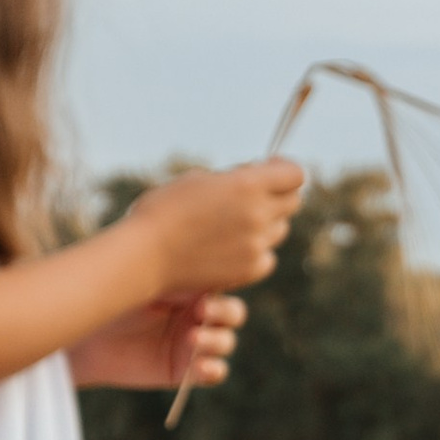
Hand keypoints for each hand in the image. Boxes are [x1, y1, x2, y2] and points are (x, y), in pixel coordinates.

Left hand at [68, 291, 245, 392]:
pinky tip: (200, 367)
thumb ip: (177, 275)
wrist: (86, 338)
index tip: (204, 290)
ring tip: (192, 340)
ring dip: (216, 341)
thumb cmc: (111, 302)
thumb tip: (210, 263)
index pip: (225, 285)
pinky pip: (214, 372)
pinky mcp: (185, 371)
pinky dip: (213, 370)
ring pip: (225, 342)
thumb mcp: (145, 282)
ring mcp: (193, 344)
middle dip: (224, 313)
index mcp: (193, 288)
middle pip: (233, 313)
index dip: (224, 286)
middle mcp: (197, 315)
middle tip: (200, 313)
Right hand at [134, 158, 304, 293]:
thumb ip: (234, 179)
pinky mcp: (248, 271)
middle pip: (292, 202)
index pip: (294, 174)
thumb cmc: (164, 210)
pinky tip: (234, 246)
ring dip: (266, 222)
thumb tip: (258, 179)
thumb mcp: (199, 179)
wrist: (146, 255)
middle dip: (277, 194)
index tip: (269, 168)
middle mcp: (258, 215)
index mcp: (247, 185)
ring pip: (280, 230)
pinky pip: (267, 257)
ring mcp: (255, 245)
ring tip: (234, 222)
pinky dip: (257, 251)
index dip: (283, 169)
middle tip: (250, 195)